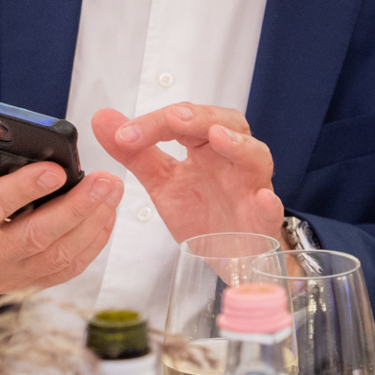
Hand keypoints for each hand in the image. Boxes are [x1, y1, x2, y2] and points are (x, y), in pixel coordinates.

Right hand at [0, 116, 124, 292]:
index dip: (25, 189)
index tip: (57, 171)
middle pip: (37, 235)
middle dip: (76, 206)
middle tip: (104, 180)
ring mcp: (6, 274)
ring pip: (59, 254)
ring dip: (93, 222)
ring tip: (112, 191)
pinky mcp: (27, 282)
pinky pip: (68, 268)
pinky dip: (93, 242)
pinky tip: (106, 214)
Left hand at [91, 103, 284, 244]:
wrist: (230, 257)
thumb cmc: (204, 214)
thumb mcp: (162, 182)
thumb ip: (134, 152)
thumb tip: (102, 118)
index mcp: (206, 148)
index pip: (184, 122)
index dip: (155, 123)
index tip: (123, 135)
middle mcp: (231, 160)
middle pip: (226, 124)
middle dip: (200, 118)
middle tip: (175, 118)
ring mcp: (251, 187)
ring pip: (256, 157)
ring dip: (239, 145)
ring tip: (218, 138)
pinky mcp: (263, 220)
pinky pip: (272, 209)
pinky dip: (268, 202)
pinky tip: (262, 198)